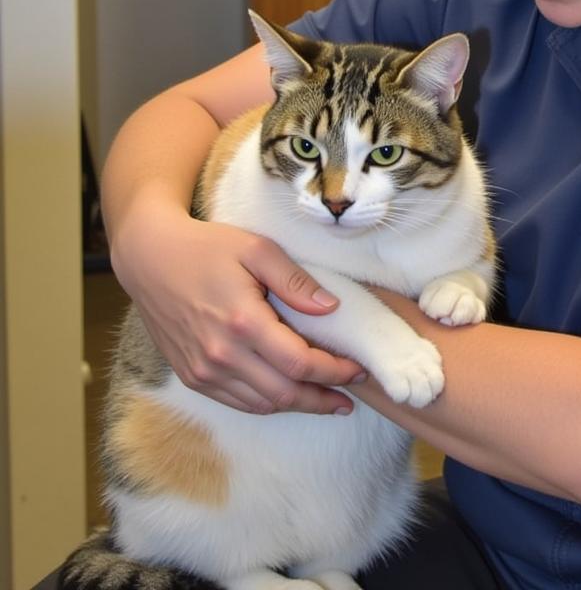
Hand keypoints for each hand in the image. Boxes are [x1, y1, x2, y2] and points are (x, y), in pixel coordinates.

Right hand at [111, 197, 364, 413]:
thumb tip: (331, 308)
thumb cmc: (206, 247)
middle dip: (323, 398)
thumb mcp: (257, 249)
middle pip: (284, 393)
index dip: (334, 371)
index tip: (358, 369)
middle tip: (350, 395)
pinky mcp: (192, 376)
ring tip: (327, 400)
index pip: (299, 363)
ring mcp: (203, 370)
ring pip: (262, 404)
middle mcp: (221, 354)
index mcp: (243, 322)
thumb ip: (295, 282)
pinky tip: (287, 396)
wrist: (149, 258)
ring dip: (298, 406)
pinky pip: (237, 401)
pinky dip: (268, 403)